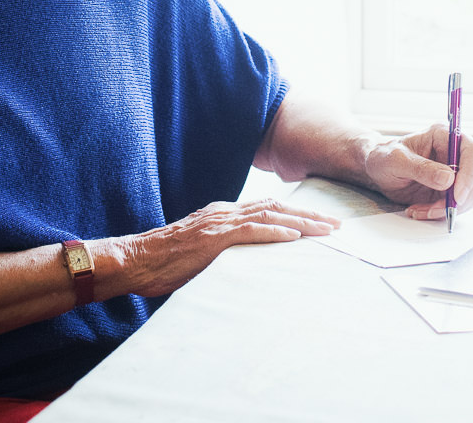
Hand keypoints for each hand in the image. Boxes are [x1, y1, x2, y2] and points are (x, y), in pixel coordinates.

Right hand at [112, 199, 338, 297]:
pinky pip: (250, 231)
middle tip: (336, 224)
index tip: (320, 222)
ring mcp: (219, 222)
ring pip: (269, 215)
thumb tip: (249, 266)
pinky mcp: (213, 237)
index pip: (267, 208)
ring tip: (325, 229)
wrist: (135, 260)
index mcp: (223, 215)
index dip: (296, 213)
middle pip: (276, 207)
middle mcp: (225, 212)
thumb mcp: (202, 255)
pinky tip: (294, 236)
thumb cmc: (165, 263)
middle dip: (309, 215)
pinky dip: (274, 232)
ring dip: (301, 221)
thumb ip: (226, 253)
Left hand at [362, 124, 472, 220]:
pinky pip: (458, 207)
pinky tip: (420, 210)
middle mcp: (455, 153)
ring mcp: (456, 173)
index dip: (470, 174)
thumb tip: (449, 179)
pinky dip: (441, 214)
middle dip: (460, 199)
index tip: (456, 196)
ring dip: (447, 209)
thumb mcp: (396, 161)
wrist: (376, 170)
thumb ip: (421, 168)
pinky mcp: (451, 190)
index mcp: (444, 136)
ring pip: (471, 196)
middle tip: (435, 210)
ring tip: (419, 210)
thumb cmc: (383, 157)